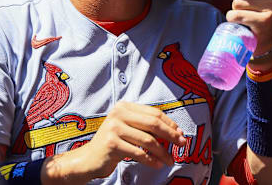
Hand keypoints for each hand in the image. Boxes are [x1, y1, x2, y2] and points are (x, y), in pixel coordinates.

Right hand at [45, 102, 186, 182]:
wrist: (89, 158)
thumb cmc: (114, 143)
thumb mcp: (129, 129)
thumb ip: (147, 127)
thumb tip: (177, 131)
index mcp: (124, 106)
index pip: (154, 113)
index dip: (170, 123)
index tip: (180, 133)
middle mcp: (118, 114)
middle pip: (153, 123)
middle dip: (171, 135)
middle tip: (182, 144)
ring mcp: (114, 128)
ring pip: (148, 140)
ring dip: (163, 152)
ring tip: (170, 160)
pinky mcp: (112, 144)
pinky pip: (139, 153)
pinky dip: (151, 160)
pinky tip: (157, 164)